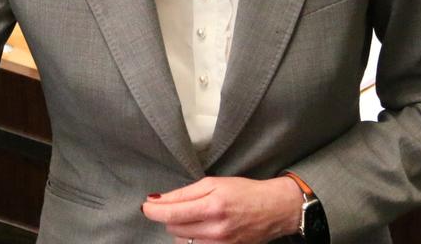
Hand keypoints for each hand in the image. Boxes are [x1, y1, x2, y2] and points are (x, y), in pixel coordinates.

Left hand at [140, 175, 301, 243]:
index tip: (146, 205)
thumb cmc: (245, 191)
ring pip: (181, 240)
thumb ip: (184, 192)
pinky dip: (191, 238)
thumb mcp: (214, 183)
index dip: (153, 210)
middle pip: (173, 227)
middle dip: (170, 215)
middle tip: (181, 205)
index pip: (171, 213)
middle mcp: (215, 229)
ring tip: (195, 216)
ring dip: (180, 227)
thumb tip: (158, 199)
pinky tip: (200, 228)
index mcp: (212, 206)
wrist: (274, 210)